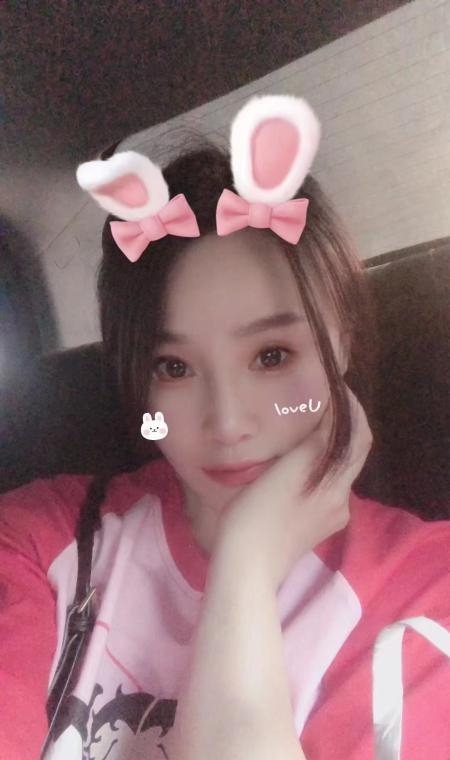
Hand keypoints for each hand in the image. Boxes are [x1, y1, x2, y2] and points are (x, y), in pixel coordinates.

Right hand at [214, 386, 372, 590]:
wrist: (247, 566)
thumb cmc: (255, 515)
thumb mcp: (282, 471)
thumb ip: (311, 445)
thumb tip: (332, 417)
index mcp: (333, 483)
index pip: (359, 435)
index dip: (354, 409)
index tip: (337, 388)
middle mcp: (340, 498)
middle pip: (354, 453)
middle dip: (345, 425)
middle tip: (325, 403)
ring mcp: (331, 515)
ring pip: (341, 470)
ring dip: (333, 446)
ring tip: (310, 427)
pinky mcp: (319, 526)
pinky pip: (330, 487)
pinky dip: (324, 467)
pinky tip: (301, 465)